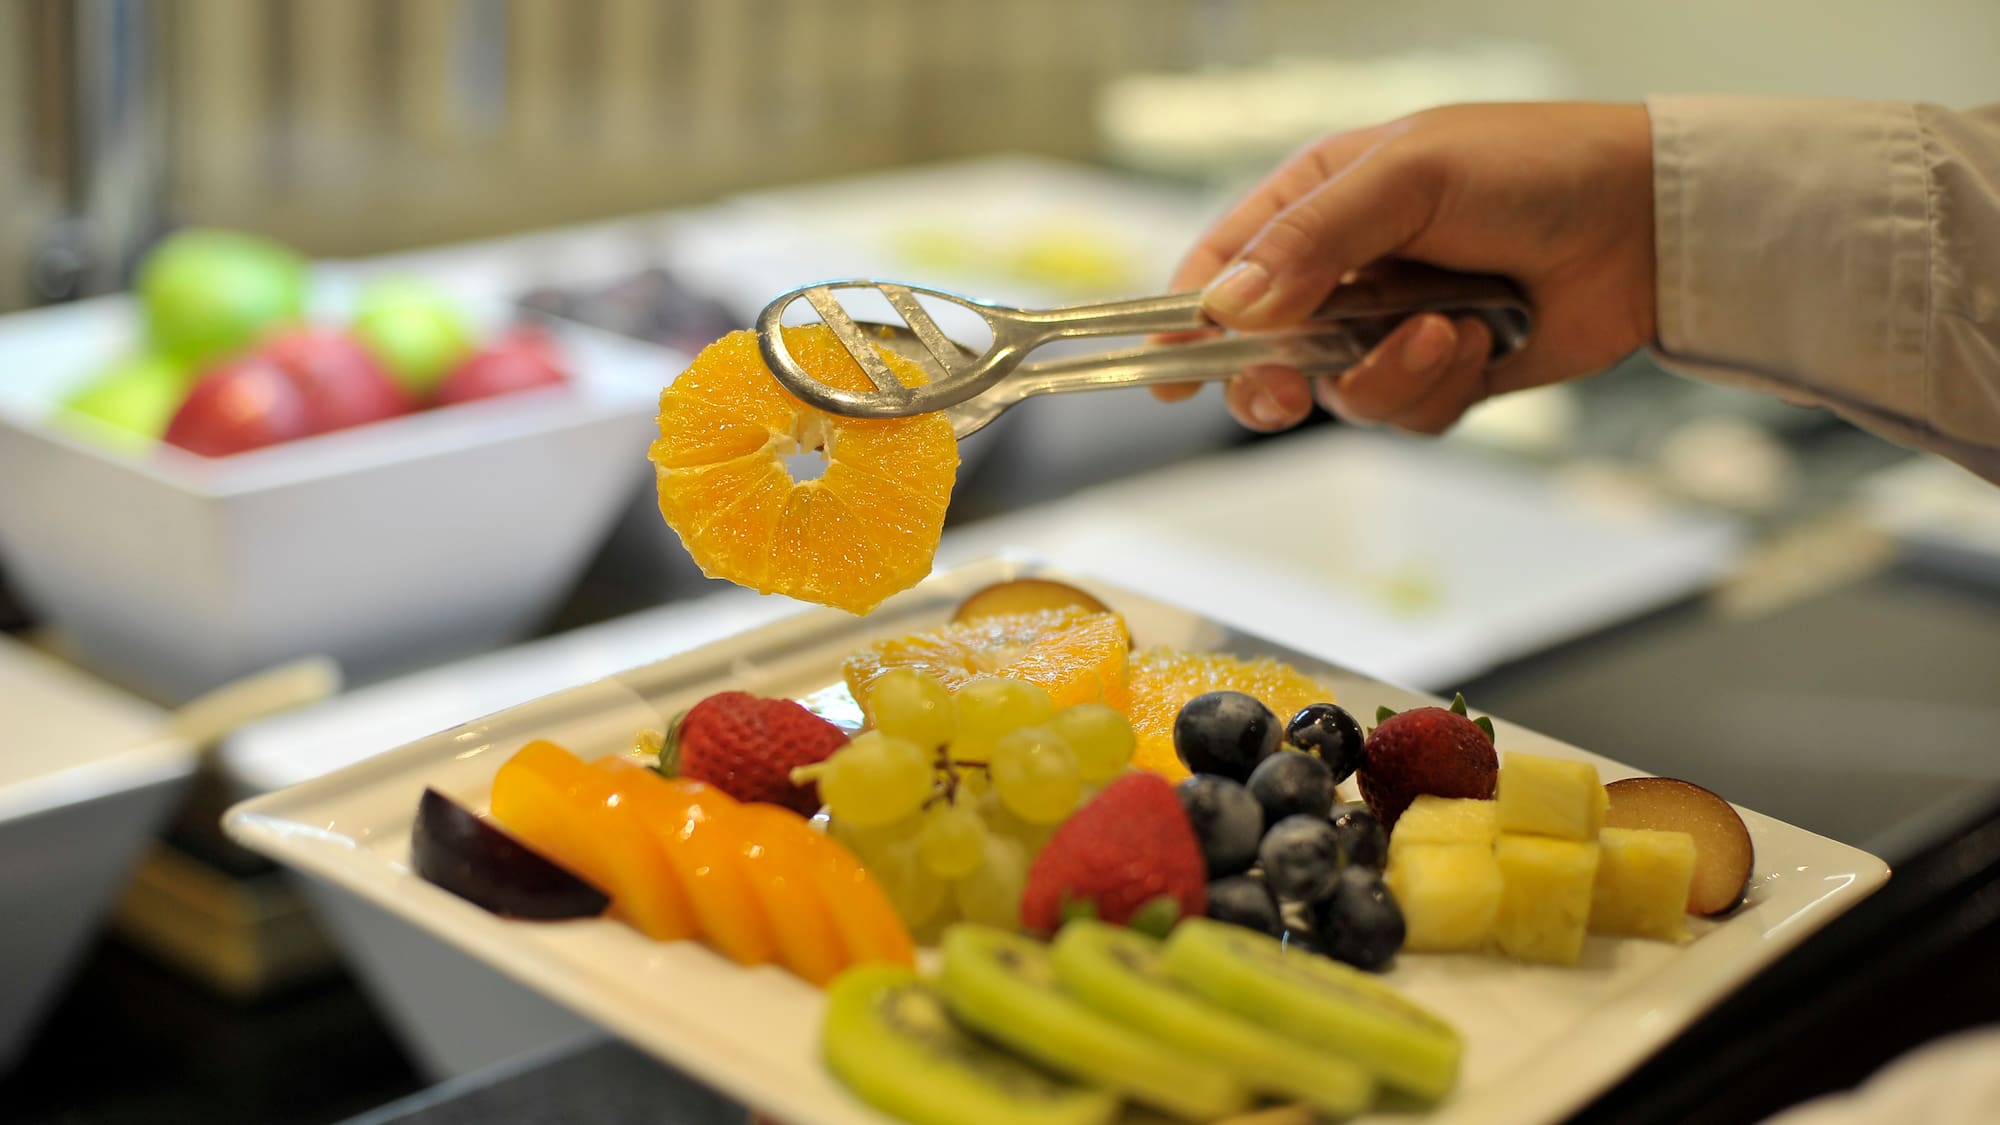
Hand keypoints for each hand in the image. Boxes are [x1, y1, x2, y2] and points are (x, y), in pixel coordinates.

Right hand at [1155, 103, 1656, 433]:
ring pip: (1337, 395)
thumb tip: (1229, 306)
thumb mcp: (1408, 176)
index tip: (1165, 377)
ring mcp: (1388, 328)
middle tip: (1294, 388)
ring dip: (1389, 375)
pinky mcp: (1439, 375)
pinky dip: (1438, 390)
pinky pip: (1402, 416)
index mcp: (1318, 204)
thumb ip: (1311, 240)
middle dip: (1276, 381)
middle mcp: (1343, 272)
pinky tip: (1482, 342)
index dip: (1183, 324)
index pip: (1223, 269)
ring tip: (1448, 329)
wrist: (1648, 225)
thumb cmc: (1533, 168)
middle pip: (1260, 355)